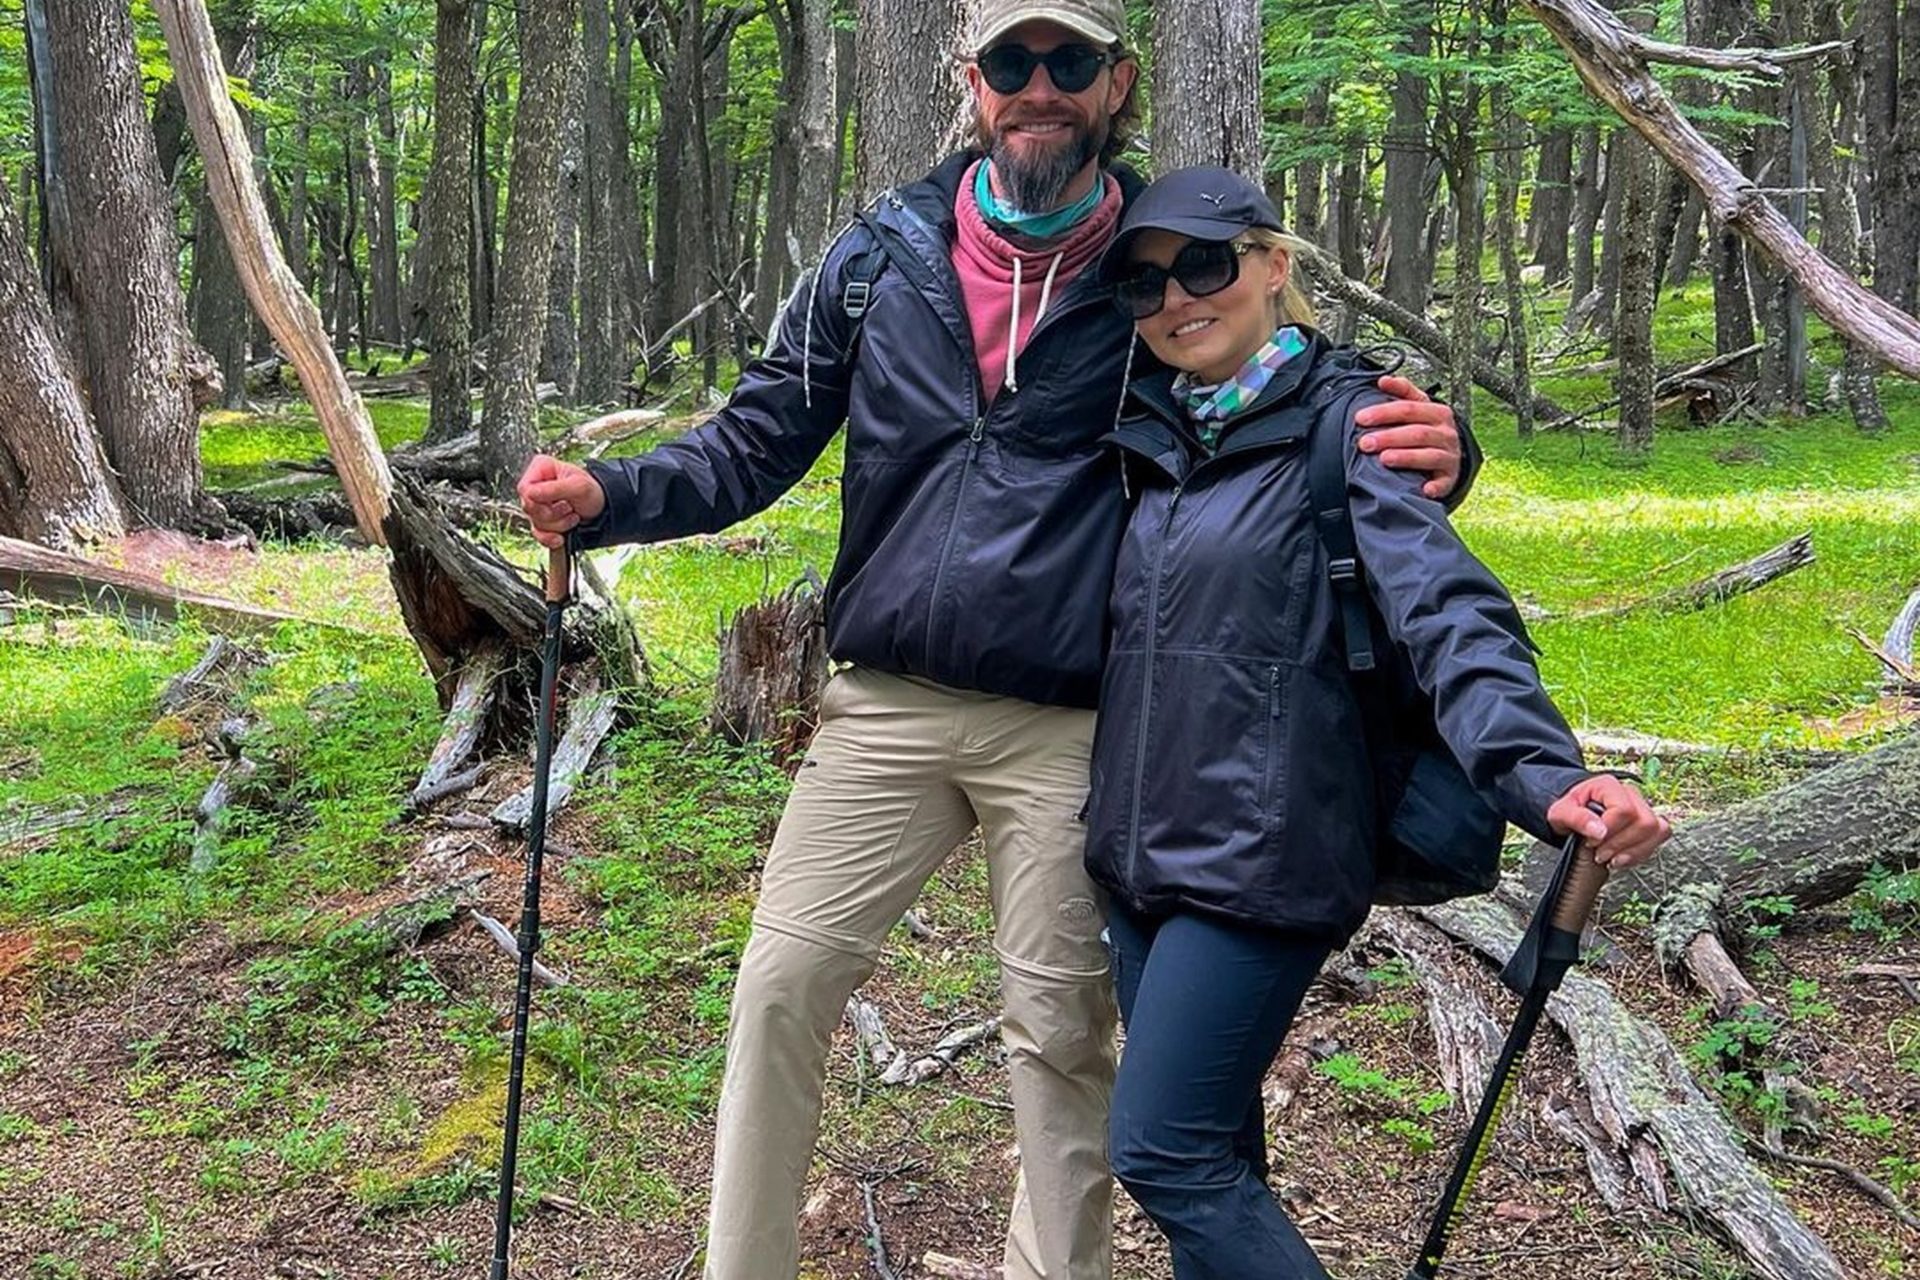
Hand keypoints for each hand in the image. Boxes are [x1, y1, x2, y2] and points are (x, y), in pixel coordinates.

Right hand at [517, 454, 606, 549]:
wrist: (603, 509)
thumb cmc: (593, 491)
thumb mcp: (578, 486)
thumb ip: (554, 489)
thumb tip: (530, 494)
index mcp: (541, 469)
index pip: (524, 489)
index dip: (539, 501)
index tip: (559, 501)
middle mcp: (536, 485)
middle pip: (529, 508)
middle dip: (552, 514)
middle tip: (570, 508)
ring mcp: (537, 504)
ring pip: (535, 523)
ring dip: (557, 525)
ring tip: (573, 516)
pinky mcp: (541, 520)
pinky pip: (537, 535)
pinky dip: (550, 538)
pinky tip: (561, 537)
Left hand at [1354, 375, 1462, 499]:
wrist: (1450, 455)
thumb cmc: (1428, 429)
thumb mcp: (1419, 408)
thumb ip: (1402, 392)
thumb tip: (1383, 380)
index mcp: (1436, 412)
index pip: (1408, 409)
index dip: (1383, 412)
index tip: (1360, 418)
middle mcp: (1445, 433)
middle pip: (1416, 433)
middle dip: (1388, 437)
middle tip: (1365, 443)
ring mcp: (1449, 456)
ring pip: (1428, 455)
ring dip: (1406, 457)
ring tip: (1384, 459)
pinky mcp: (1450, 478)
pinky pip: (1444, 483)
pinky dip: (1435, 487)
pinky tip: (1423, 489)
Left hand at [1546, 775, 1670, 871]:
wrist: (1573, 814)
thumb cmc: (1568, 810)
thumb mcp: (1560, 813)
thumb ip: (1576, 819)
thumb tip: (1599, 831)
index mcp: (1609, 786)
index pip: (1624, 810)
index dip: (1610, 830)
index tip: (1592, 841)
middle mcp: (1630, 795)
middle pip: (1645, 822)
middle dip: (1621, 844)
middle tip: (1599, 853)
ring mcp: (1642, 808)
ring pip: (1658, 830)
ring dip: (1634, 851)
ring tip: (1611, 859)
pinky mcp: (1648, 824)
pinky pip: (1659, 839)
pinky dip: (1640, 854)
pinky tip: (1620, 858)